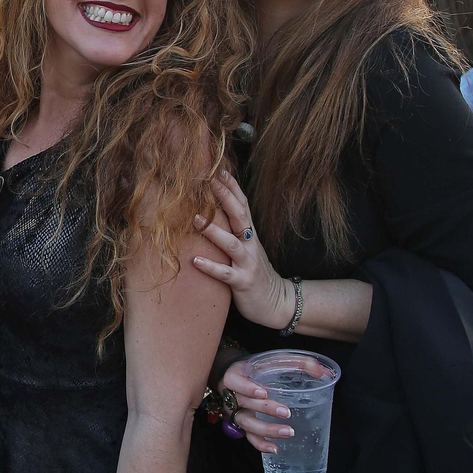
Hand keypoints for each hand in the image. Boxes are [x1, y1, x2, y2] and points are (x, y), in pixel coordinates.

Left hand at [191, 171, 292, 329]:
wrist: (277, 303)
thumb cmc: (256, 273)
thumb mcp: (248, 249)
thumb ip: (236, 232)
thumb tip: (215, 212)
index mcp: (251, 236)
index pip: (243, 206)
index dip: (232, 188)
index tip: (218, 170)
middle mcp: (251, 246)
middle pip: (240, 217)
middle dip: (225, 197)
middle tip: (208, 181)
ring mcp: (248, 264)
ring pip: (231, 244)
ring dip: (213, 230)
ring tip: (194, 218)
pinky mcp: (243, 283)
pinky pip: (226, 274)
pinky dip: (211, 267)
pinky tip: (195, 261)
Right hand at [218, 359, 295, 454]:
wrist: (234, 376)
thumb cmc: (255, 367)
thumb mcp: (270, 359)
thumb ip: (296, 362)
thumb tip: (320, 371)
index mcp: (234, 376)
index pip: (234, 381)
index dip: (246, 388)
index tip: (264, 392)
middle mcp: (231, 395)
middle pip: (244, 404)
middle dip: (265, 410)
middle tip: (286, 413)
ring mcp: (235, 412)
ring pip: (246, 424)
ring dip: (266, 430)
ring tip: (288, 432)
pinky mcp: (241, 424)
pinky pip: (249, 437)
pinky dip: (261, 444)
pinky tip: (275, 448)